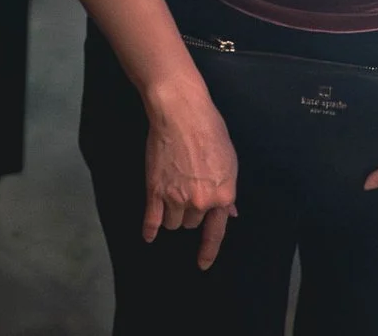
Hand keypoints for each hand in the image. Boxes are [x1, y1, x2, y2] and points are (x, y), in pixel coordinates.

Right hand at [142, 82, 238, 269]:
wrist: (182, 113)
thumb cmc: (210, 130)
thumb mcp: (229, 161)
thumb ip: (227, 191)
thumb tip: (229, 213)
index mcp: (222, 196)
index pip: (216, 232)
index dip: (208, 250)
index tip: (203, 263)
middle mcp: (200, 202)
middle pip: (192, 223)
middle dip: (191, 211)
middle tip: (189, 187)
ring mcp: (176, 198)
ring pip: (173, 222)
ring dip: (173, 213)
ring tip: (172, 190)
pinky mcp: (155, 191)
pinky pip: (151, 219)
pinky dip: (149, 229)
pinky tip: (148, 236)